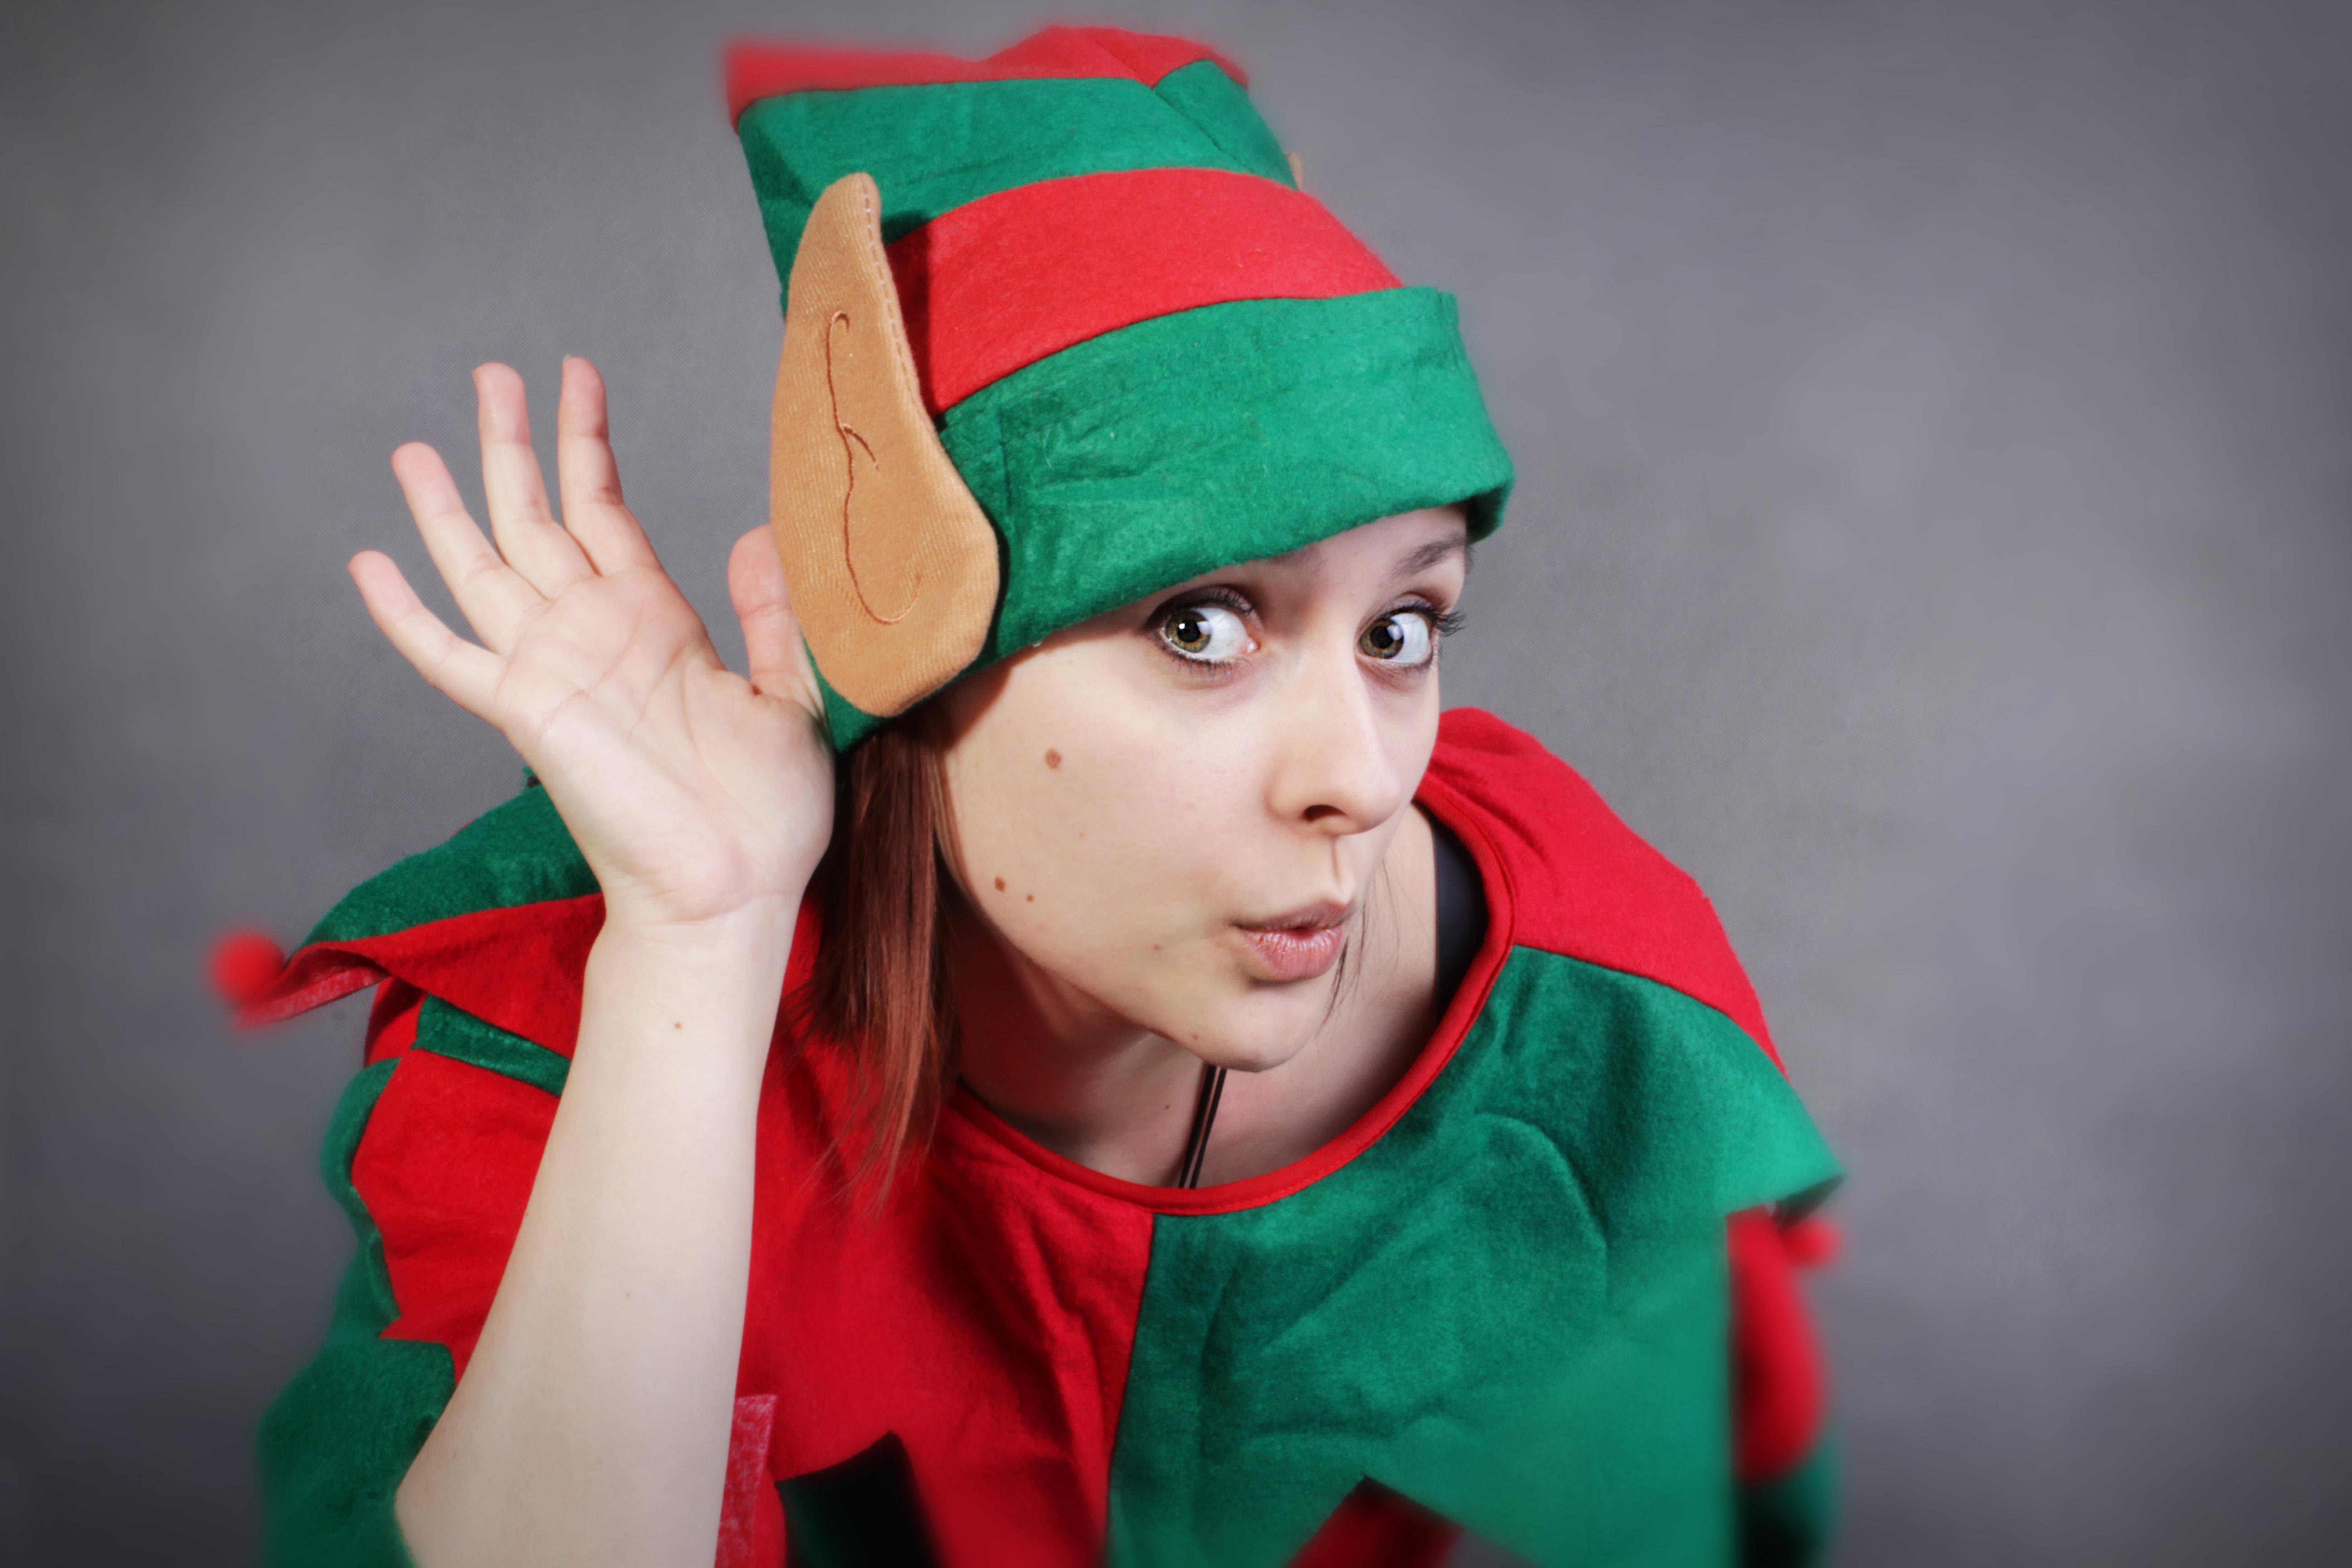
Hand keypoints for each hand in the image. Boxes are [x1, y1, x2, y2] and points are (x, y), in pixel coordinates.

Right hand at [350, 358, 833, 932]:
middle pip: (536, 516)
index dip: (585, 442)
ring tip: (415, 444)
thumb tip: (757, 533)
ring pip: (484, 567)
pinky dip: (405, 614)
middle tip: (490, 372)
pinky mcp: (526, 712)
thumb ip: (772, 614)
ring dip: (449, 506)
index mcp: (655, 619)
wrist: (737, 888)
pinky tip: (368, 563)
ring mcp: (553, 668)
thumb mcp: (793, 693)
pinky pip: (449, 657)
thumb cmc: (769, 812)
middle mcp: (594, 632)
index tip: (576, 373)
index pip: (604, 508)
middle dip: (510, 444)